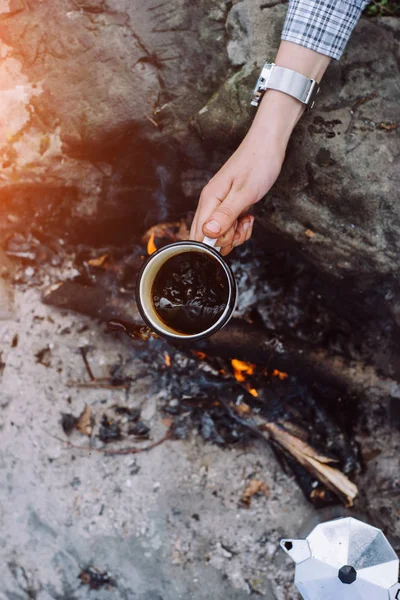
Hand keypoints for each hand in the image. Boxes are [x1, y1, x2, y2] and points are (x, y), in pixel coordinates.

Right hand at [190, 127, 284, 254]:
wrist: (268, 145)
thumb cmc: (258, 164)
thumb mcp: (244, 193)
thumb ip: (226, 214)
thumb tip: (208, 233)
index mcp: (209, 199)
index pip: (199, 233)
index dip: (215, 242)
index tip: (231, 234)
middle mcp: (210, 203)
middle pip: (207, 236)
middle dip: (226, 240)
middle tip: (241, 225)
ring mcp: (219, 204)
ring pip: (220, 233)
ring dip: (235, 234)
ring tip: (246, 220)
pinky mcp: (229, 205)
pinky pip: (229, 226)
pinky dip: (240, 228)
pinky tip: (248, 217)